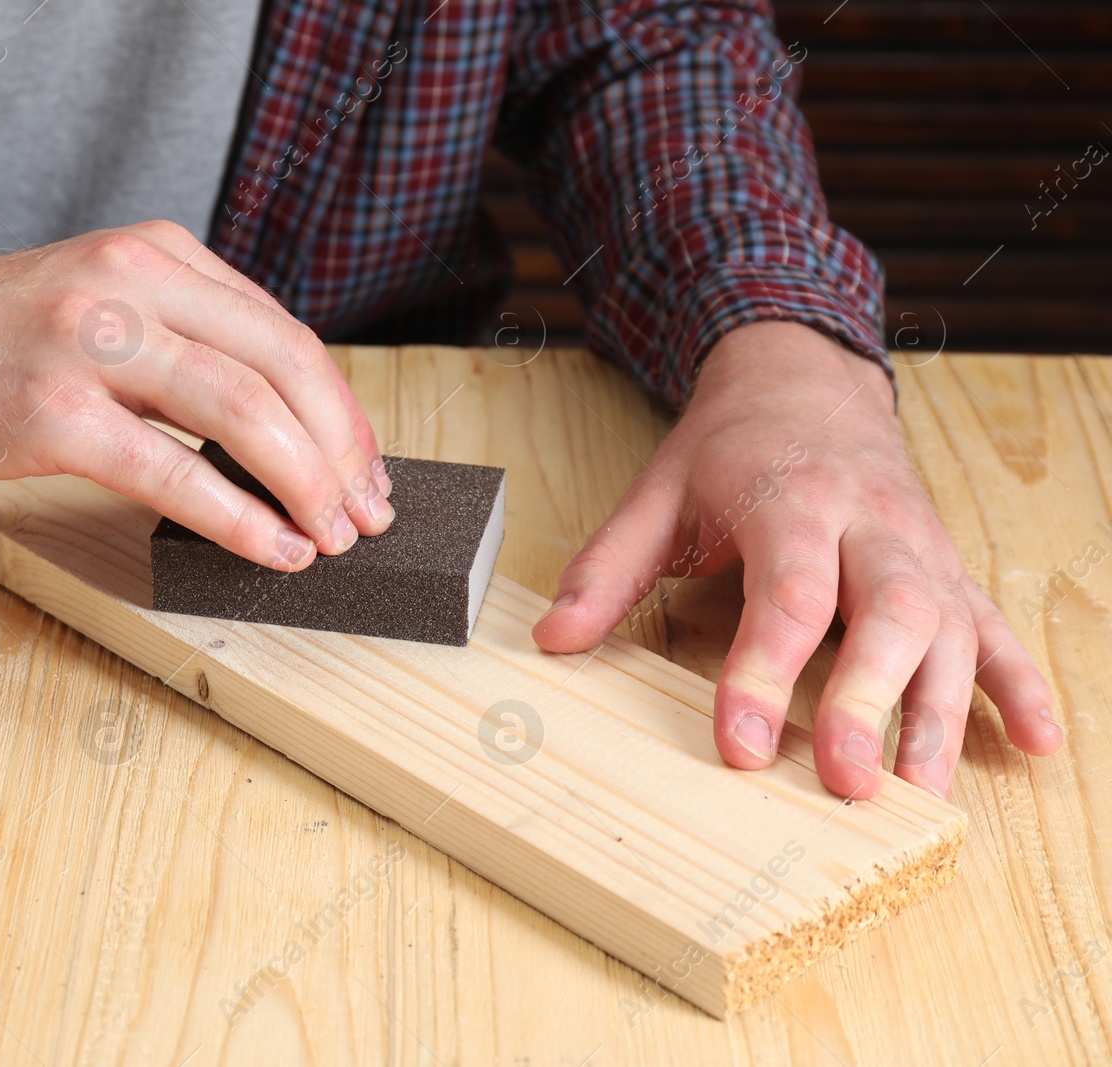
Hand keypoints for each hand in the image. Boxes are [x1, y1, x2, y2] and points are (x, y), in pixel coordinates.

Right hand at [0, 220, 393, 569]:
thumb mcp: (85, 306)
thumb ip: (172, 342)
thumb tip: (264, 429)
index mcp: (151, 254)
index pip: (284, 332)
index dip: (342, 410)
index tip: (365, 468)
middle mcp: (130, 280)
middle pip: (284, 365)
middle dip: (343, 452)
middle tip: (366, 514)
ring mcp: (89, 340)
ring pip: (245, 410)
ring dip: (307, 484)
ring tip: (330, 538)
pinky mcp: (49, 409)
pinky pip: (175, 468)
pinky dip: (239, 517)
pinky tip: (271, 550)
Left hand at [532, 321, 1061, 799]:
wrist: (806, 382)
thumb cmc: (730, 449)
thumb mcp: (655, 493)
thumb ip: (607, 567)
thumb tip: (552, 640)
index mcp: (792, 502)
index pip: (787, 594)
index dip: (764, 674)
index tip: (742, 748)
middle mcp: (871, 526)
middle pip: (889, 615)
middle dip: (872, 702)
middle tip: (849, 784)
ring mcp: (921, 550)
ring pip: (950, 633)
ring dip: (941, 718)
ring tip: (923, 801)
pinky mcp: (949, 572)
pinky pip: (993, 629)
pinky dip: (1018, 686)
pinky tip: (1033, 743)